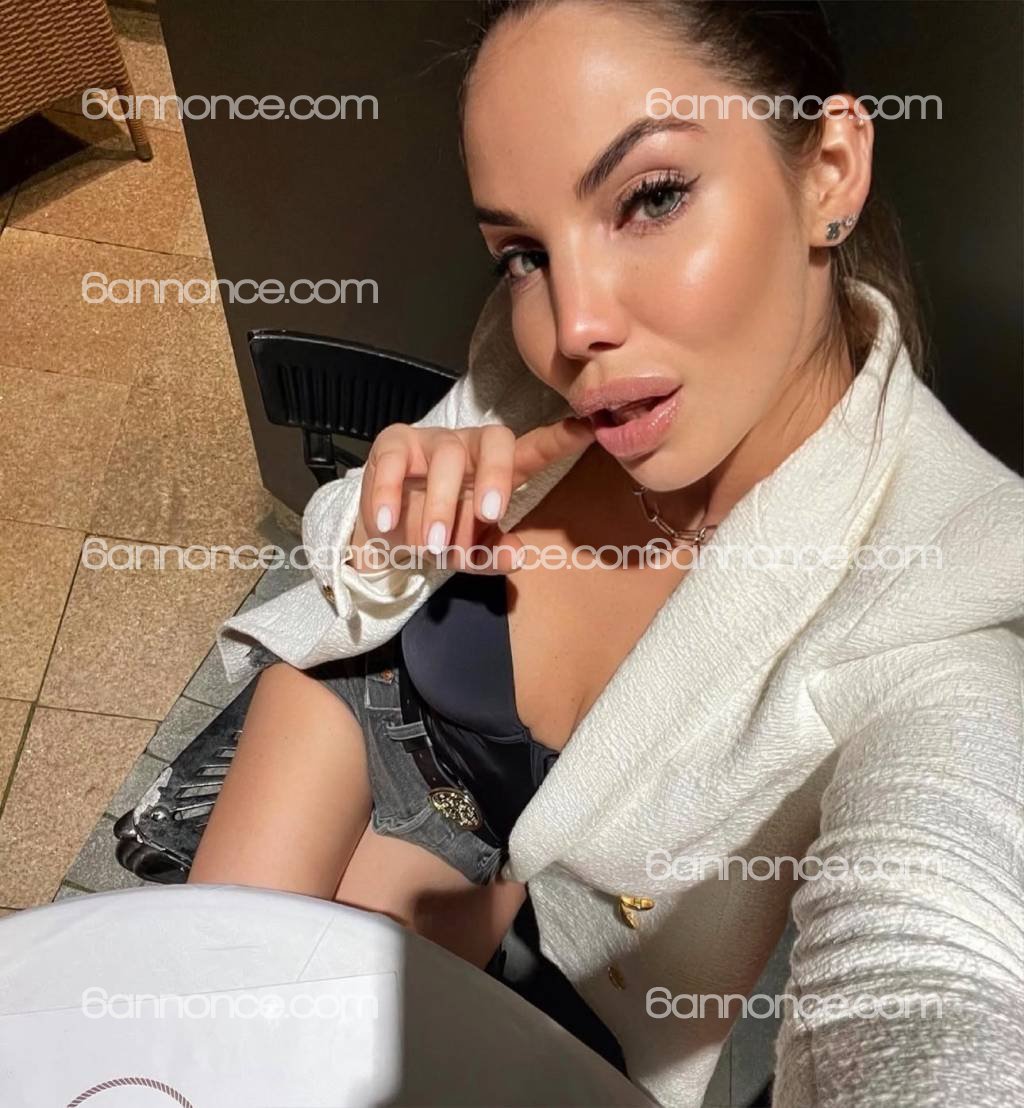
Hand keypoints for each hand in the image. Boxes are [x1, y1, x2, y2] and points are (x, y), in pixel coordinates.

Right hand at [352, 416, 595, 573]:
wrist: (386, 532)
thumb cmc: (441, 532)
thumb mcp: (469, 550)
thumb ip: (491, 554)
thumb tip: (515, 557)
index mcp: (498, 468)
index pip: (533, 449)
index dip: (559, 441)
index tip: (588, 429)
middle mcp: (470, 447)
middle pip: (494, 442)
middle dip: (495, 476)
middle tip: (490, 514)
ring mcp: (432, 442)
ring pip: (446, 460)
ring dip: (441, 507)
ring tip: (433, 547)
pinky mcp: (393, 445)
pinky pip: (393, 464)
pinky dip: (389, 496)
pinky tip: (387, 523)